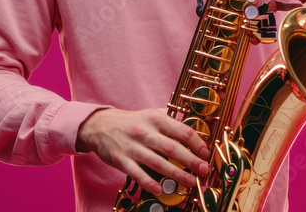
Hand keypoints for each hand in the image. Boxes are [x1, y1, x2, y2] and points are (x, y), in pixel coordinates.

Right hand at [76, 108, 209, 194]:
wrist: (100, 125)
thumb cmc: (131, 122)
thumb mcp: (150, 114)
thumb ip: (170, 120)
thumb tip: (194, 128)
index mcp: (155, 119)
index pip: (181, 130)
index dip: (197, 142)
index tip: (205, 153)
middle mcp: (145, 132)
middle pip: (172, 148)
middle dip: (190, 160)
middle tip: (203, 170)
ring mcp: (133, 147)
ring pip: (157, 162)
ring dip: (176, 174)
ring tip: (190, 181)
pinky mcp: (121, 160)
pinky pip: (138, 174)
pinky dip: (149, 183)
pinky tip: (160, 190)